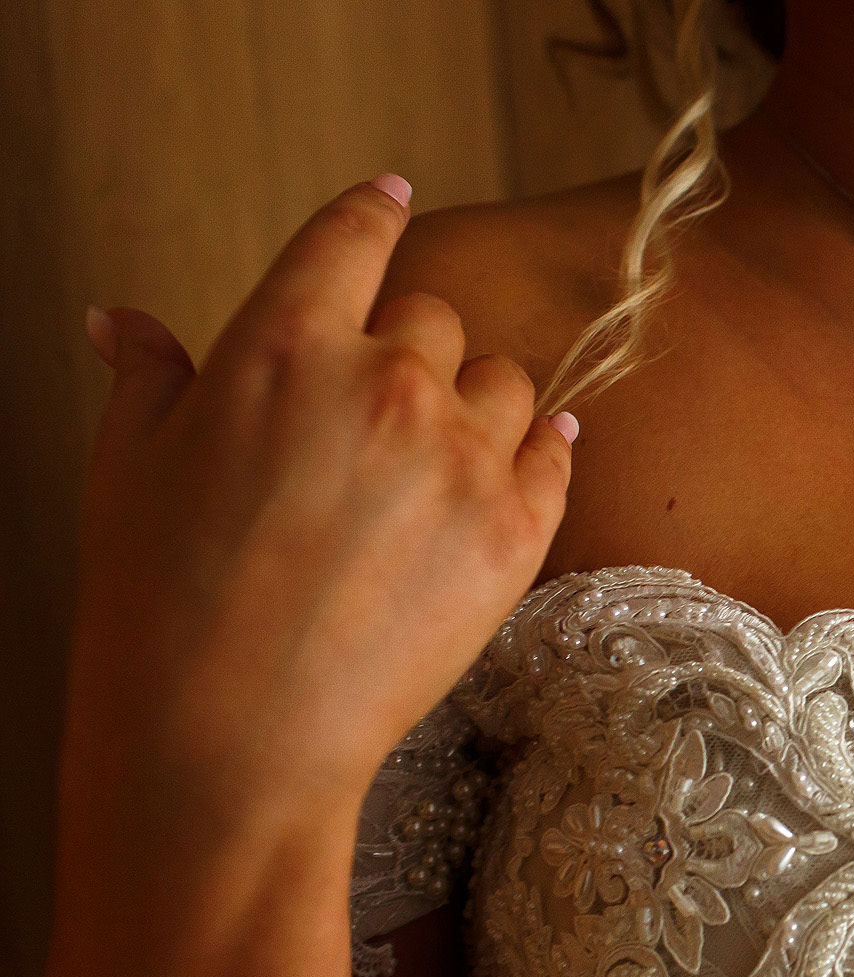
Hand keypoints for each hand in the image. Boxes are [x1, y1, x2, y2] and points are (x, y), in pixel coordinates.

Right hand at [67, 175, 574, 822]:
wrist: (232, 731)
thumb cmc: (161, 600)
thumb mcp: (129, 467)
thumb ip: (151, 378)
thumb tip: (123, 320)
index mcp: (282, 342)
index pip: (351, 238)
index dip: (375, 211)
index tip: (396, 197)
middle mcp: (383, 381)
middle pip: (435, 320)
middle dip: (408, 352)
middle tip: (376, 416)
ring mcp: (459, 456)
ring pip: (505, 383)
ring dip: (477, 405)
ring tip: (438, 460)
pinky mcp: (515, 529)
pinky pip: (557, 453)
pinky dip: (545, 449)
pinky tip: (535, 452)